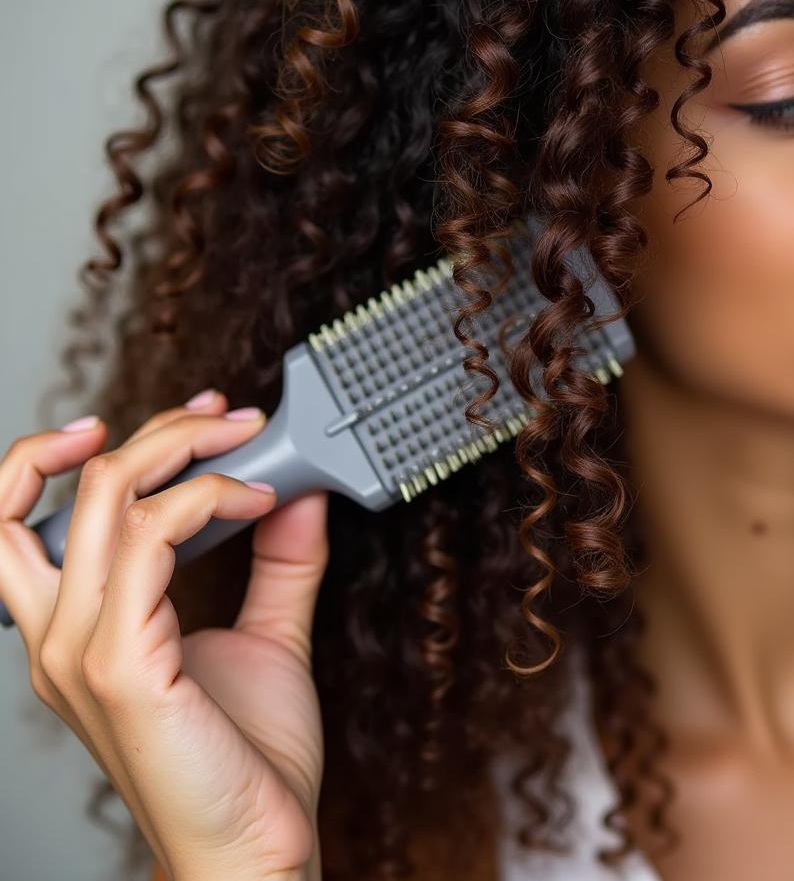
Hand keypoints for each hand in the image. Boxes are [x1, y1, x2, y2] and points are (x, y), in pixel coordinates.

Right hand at [0, 392, 328, 880]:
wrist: (255, 846)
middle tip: (223, 418)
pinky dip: (209, 500)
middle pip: (70, 486)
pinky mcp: (119, 664)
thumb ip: (278, 562)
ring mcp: (81, 648)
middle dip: (150, 431)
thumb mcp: (268, 634)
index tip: (189, 422)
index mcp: (79, 626)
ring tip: (245, 444)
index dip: (95, 448)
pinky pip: (153, 539)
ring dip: (184, 450)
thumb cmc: (246, 757)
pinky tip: (259, 505)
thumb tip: (296, 491)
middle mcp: (62, 633)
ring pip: (109, 496)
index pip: (35, 511)